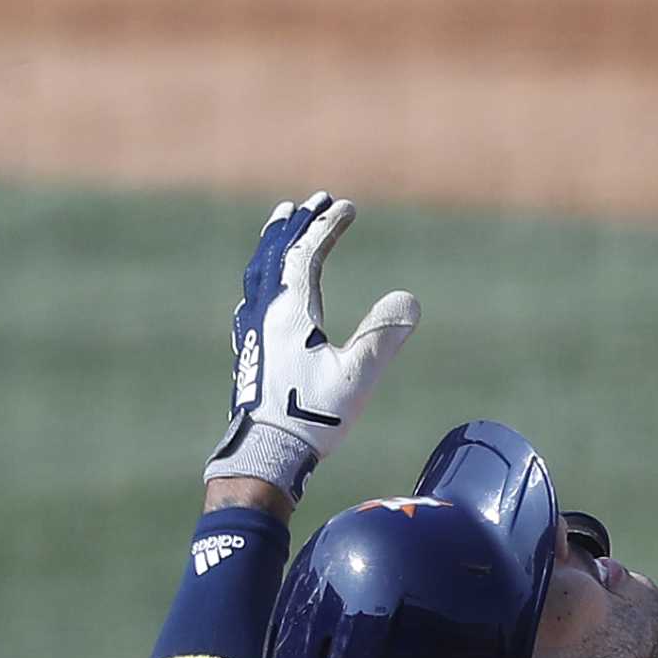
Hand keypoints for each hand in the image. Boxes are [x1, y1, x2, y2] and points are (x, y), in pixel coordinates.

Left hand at [204, 192, 420, 499]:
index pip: (307, 255)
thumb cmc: (310, 418)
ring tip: (281, 226)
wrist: (265, 456)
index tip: (346, 207)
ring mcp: (252, 332)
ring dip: (273, 245)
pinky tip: (261, 289)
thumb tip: (409, 299)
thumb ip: (383, 335)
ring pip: (258, 273)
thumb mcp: (357, 376)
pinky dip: (261, 277)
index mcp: (290, 313)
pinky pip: (251, 298)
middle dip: (296, 225)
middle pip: (276, 255)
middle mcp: (265, 314)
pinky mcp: (248, 352)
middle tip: (311, 201)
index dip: (328, 227)